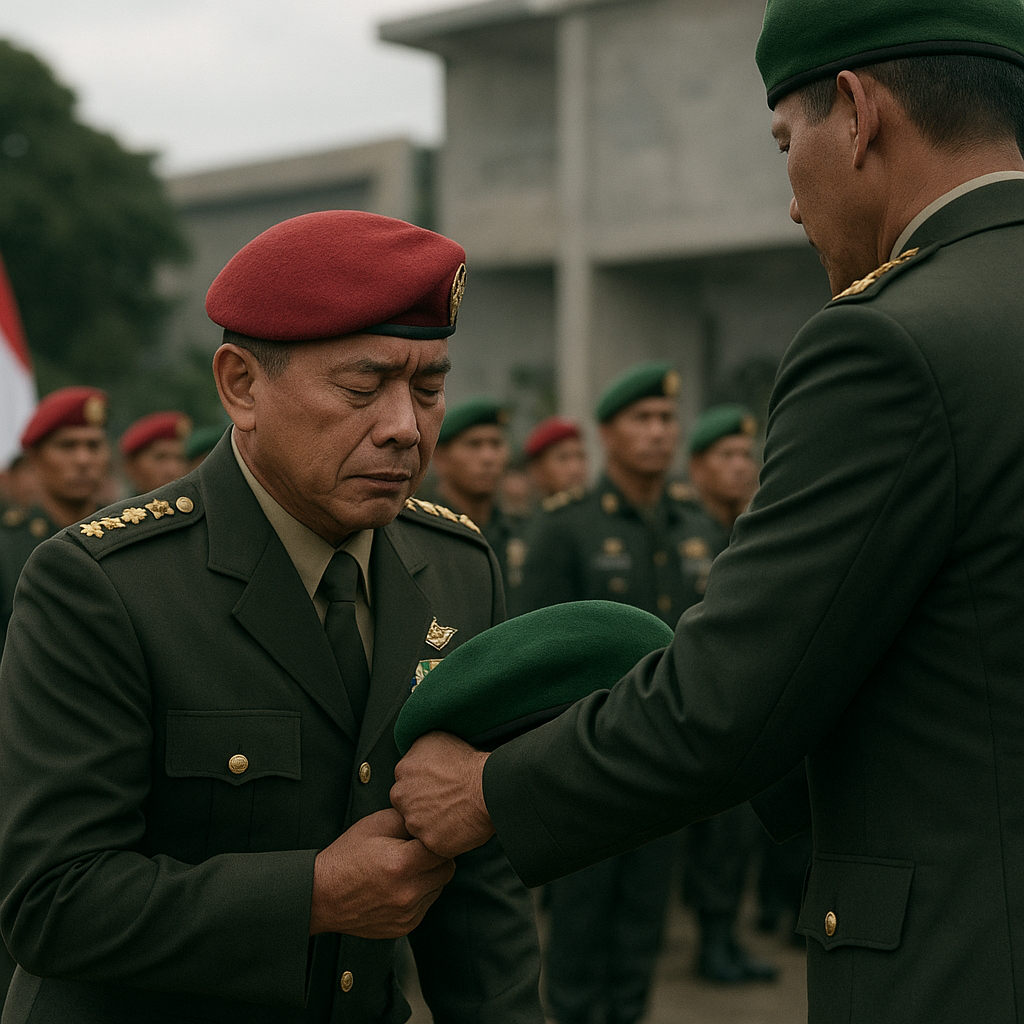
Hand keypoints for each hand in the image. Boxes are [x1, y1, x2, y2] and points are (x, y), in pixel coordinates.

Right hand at [309, 808, 454, 937]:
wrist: (321, 896)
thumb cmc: (347, 857)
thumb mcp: (375, 825)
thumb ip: (408, 819)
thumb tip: (433, 818)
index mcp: (401, 864)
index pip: (444, 848)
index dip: (438, 838)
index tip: (430, 834)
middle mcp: (408, 893)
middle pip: (447, 870)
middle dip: (438, 857)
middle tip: (419, 849)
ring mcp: (407, 914)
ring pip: (438, 888)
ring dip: (430, 876)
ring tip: (406, 867)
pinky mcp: (404, 927)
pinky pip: (426, 905)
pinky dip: (419, 894)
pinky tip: (399, 885)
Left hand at [391, 731, 494, 858]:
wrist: (489, 787)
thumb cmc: (467, 763)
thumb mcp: (436, 738)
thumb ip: (417, 750)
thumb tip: (415, 756)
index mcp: (402, 771)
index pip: (405, 782)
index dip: (422, 785)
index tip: (437, 786)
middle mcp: (402, 796)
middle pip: (407, 805)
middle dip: (423, 804)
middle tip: (446, 800)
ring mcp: (414, 821)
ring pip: (419, 826)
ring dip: (433, 822)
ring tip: (455, 813)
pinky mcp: (429, 842)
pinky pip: (435, 843)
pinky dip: (445, 838)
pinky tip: (459, 826)